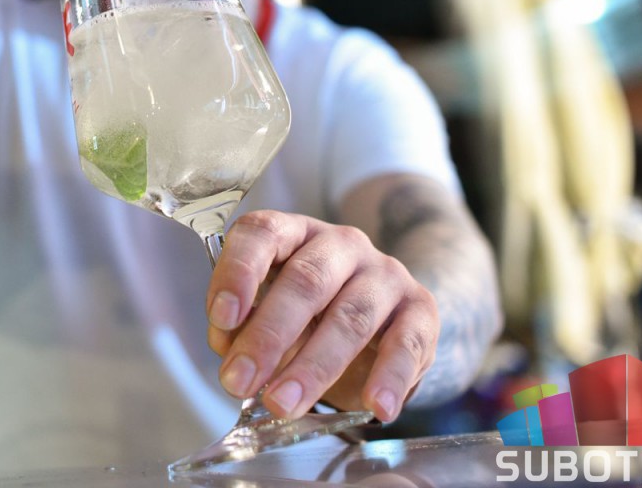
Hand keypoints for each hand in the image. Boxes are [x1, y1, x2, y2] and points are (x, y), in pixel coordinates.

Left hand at [206, 210, 438, 421]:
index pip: (263, 234)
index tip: (220, 317)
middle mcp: (341, 244)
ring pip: (350, 318)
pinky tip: (376, 407)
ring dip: (312, 367)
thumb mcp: (272, 313)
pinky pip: (407, 344)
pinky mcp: (421, 308)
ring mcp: (385, 274)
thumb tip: (229, 348)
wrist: (388, 315)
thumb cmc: (314, 314)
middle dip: (268, 336)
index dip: (238, 273)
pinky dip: (390, 378)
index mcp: (295, 233)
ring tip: (282, 404)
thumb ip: (245, 326)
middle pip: (305, 282)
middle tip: (237, 381)